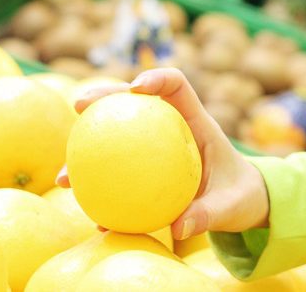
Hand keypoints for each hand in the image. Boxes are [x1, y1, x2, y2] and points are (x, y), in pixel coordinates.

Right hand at [57, 67, 271, 240]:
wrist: (240, 204)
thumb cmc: (240, 196)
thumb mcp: (232, 207)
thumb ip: (209, 214)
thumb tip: (179, 228)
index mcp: (197, 124)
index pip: (177, 86)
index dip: (157, 78)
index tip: (136, 88)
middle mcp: (171, 128)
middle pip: (135, 102)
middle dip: (105, 97)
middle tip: (79, 105)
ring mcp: (155, 147)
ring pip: (117, 135)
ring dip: (87, 148)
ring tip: (64, 175)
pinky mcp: (146, 167)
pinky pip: (117, 170)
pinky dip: (97, 184)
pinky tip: (83, 208)